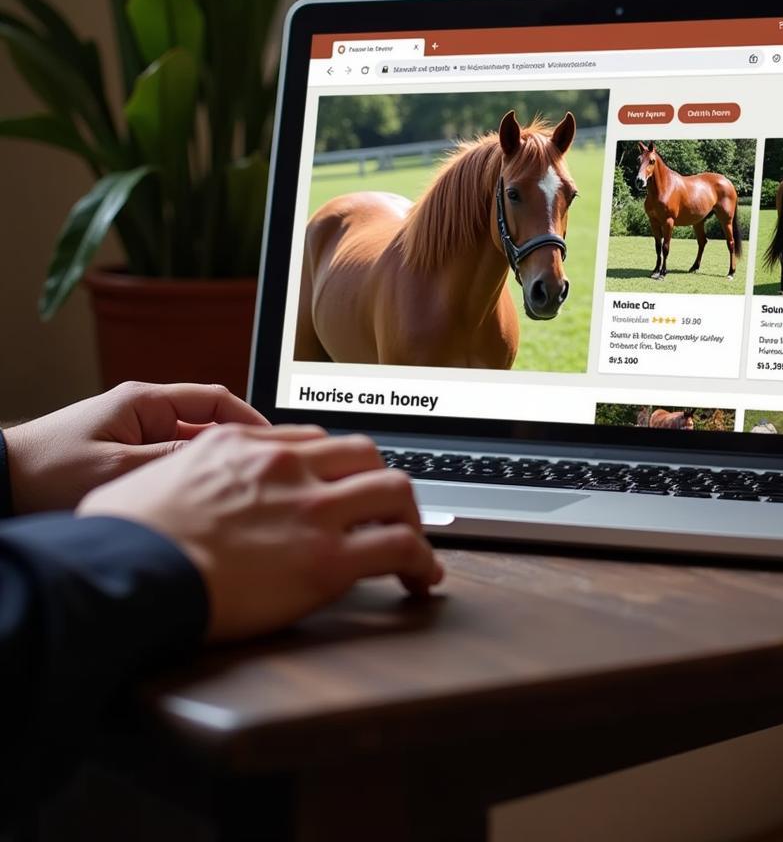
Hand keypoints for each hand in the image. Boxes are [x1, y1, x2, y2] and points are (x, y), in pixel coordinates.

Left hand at [4, 381, 268, 514]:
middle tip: (265, 473)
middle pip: (207, 424)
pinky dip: (187, 479)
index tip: (277, 443)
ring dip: (211, 467)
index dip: (251, 420)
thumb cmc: (47, 473)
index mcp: (144, 402)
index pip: (215, 401)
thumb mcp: (119, 469)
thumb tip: (225, 460)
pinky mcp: (123, 458)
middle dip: (237, 447)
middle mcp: (142, 413)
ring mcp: (133, 435)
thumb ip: (174, 461)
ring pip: (190, 447)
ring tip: (238, 491)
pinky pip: (169, 464)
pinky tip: (200, 502)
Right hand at [78, 424, 443, 639]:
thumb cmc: (122, 537)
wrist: (125, 573)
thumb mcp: (148, 477)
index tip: (341, 488)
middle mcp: (287, 468)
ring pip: (395, 491)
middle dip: (379, 486)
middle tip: (383, 514)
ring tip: (413, 546)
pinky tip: (421, 579)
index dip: (336, 469)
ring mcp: (313, 509)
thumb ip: (183, 472)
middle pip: (365, 456)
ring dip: (410, 518)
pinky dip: (421, 561)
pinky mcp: (328, 559)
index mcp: (244, 446)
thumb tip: (178, 485)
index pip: (315, 442)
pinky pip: (400, 547)